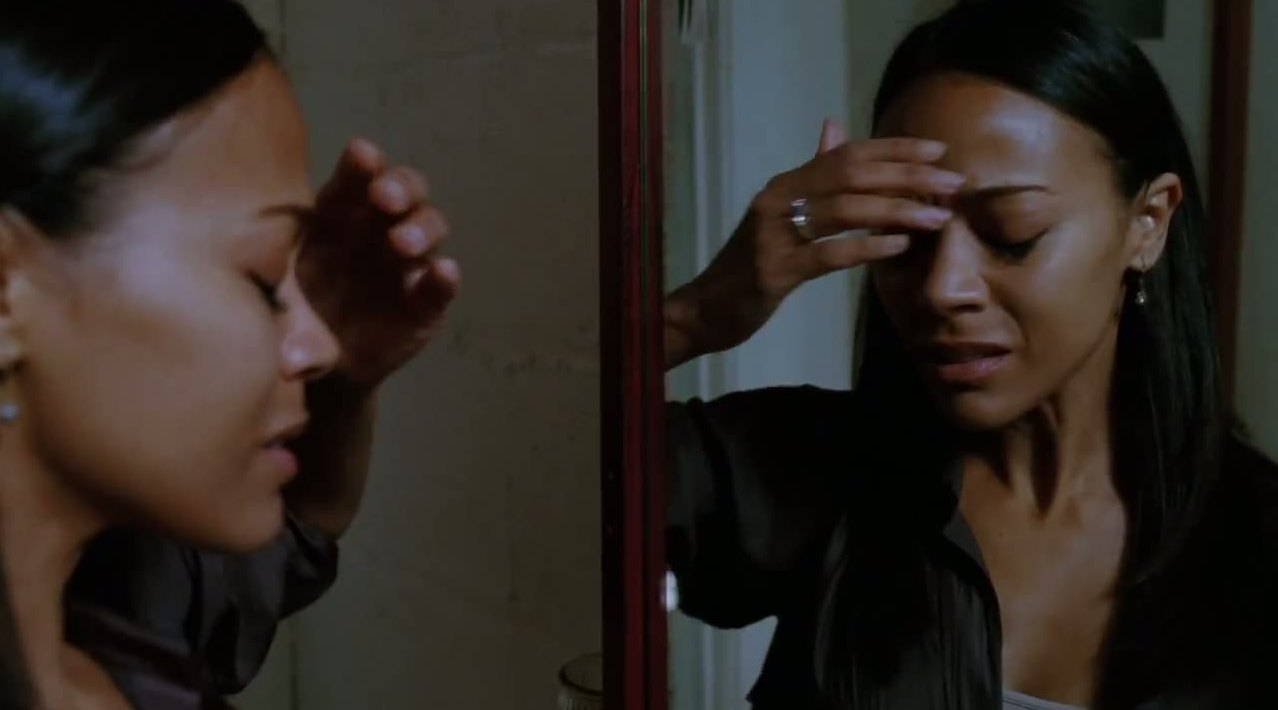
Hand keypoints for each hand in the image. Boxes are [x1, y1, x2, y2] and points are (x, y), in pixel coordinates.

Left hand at [297, 138, 460, 387]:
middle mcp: (378, 230)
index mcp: (337, 218)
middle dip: (398, 187)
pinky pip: (441, 284)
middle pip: (403, 190)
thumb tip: (292, 364)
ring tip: (403, 243)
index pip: (353, 180)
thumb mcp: (287, 328)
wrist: (330, 366)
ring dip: (421, 228)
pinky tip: (443, 274)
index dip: (360, 165)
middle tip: (385, 198)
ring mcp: (408, 263)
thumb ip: (292, 340)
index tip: (363, 154)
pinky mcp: (427, 299)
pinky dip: (444, 278)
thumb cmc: (300, 324)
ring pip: (429, 227)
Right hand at [664, 120, 961, 367]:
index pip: (846, 154)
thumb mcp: (779, 213)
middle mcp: (777, 200)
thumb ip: (810, 173)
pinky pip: (829, 254)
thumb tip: (834, 127)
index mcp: (784, 184)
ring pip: (845, 211)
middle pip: (851, 176)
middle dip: (907, 176)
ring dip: (897, 211)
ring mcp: (774, 235)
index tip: (937, 151)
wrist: (707, 309)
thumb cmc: (750, 263)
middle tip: (952, 183)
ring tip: (937, 217)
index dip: (894, 149)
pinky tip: (898, 246)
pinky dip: (867, 247)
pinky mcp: (775, 271)